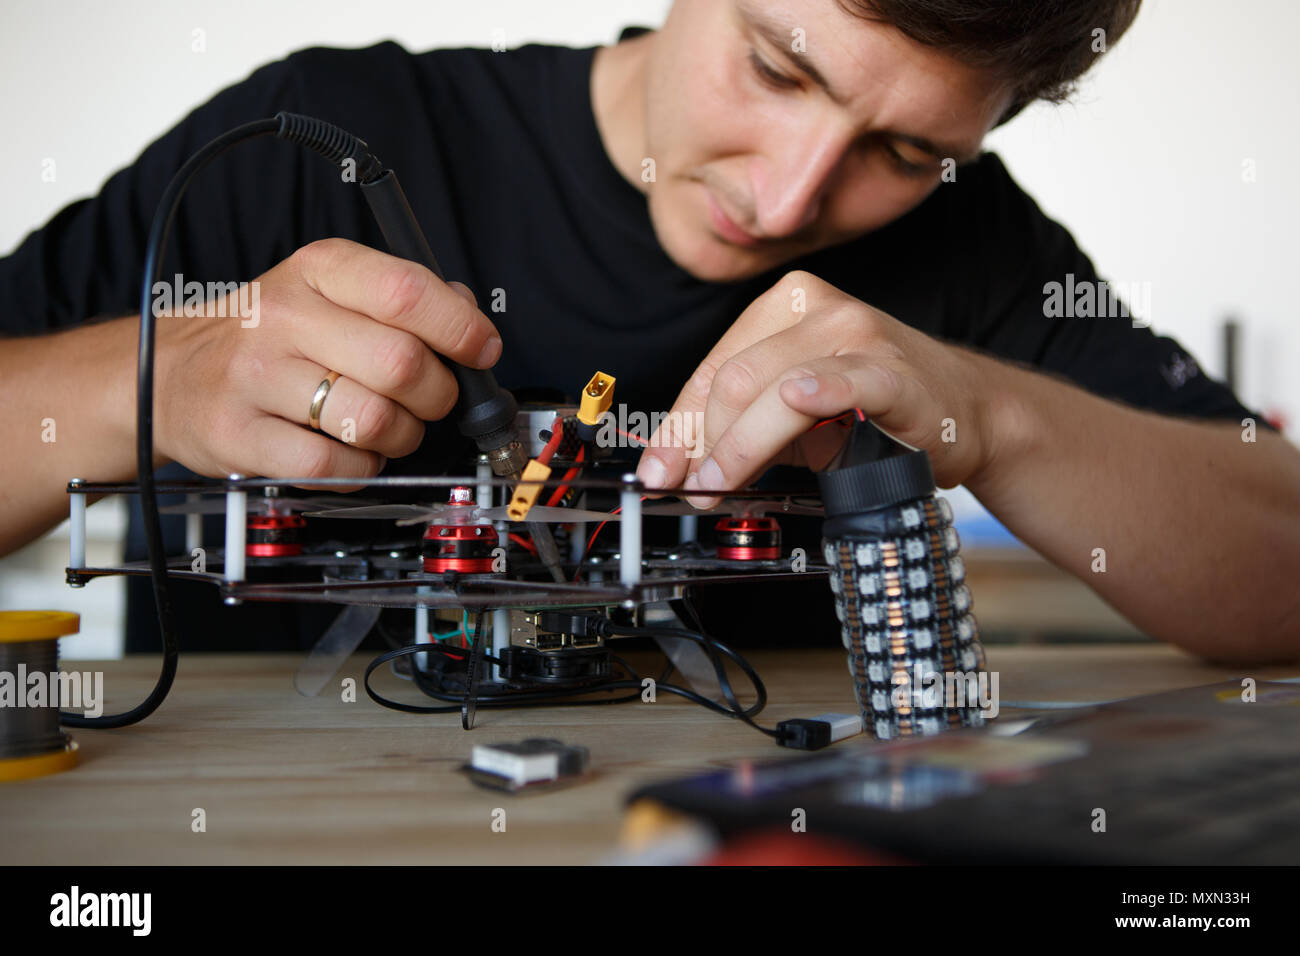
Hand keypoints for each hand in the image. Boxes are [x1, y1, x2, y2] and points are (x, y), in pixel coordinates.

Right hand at [153, 237, 500, 485]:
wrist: (171, 371)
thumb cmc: (270, 334)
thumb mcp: (329, 290)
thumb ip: (402, 299)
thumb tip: (472, 323)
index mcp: (319, 270)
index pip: (407, 291)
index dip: (461, 328)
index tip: (482, 350)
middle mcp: (284, 316)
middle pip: (402, 364)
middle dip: (438, 395)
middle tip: (430, 400)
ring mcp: (257, 377)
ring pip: (373, 420)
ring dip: (401, 437)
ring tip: (387, 429)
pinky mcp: (239, 435)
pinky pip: (333, 468)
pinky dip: (362, 471)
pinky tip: (353, 455)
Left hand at [635, 270, 1001, 506]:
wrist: (968, 412)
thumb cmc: (875, 410)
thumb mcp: (792, 412)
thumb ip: (735, 427)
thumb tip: (672, 465)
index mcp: (784, 306)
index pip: (711, 370)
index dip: (676, 428)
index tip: (657, 473)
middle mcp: (817, 308)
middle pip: (732, 381)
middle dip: (700, 444)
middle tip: (692, 489)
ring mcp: (857, 334)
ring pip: (770, 389)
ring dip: (736, 447)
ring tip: (721, 485)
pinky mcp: (893, 370)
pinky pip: (844, 379)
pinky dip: (817, 393)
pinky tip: (802, 404)